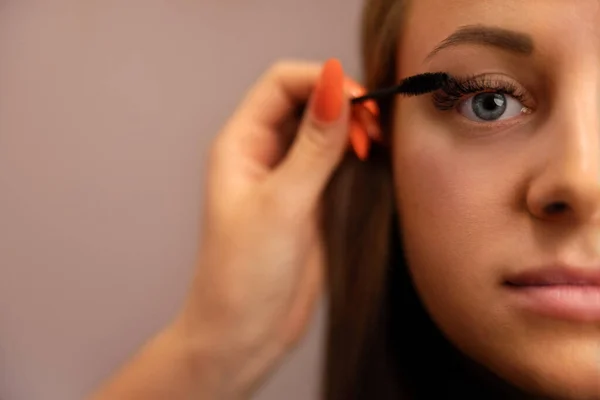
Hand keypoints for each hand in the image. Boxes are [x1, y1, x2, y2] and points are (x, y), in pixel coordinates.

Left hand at [172, 59, 377, 396]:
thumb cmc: (243, 277)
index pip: (282, 84)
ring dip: (351, 127)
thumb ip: (313, 148)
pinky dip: (354, 153)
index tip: (361, 100)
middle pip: (305, 101)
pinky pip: (333, 160)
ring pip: (322, 129)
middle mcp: (262, 154)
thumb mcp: (282, 206)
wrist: (242, 335)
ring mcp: (286, 177)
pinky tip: (372, 159)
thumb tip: (336, 87)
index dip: (322, 81)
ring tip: (377, 143)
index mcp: (240, 145)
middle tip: (375, 128)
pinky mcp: (307, 201)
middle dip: (342, 102)